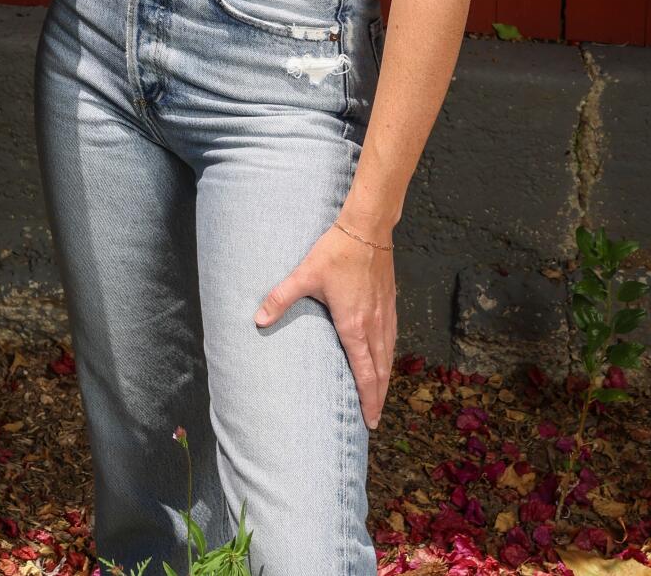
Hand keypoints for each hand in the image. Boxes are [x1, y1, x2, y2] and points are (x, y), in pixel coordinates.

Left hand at [254, 219, 396, 427]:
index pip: (364, 372)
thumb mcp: (304, 274)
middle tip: (374, 420)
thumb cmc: (336, 252)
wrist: (367, 229)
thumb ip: (281, 298)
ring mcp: (385, 315)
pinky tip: (385, 359)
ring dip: (385, 380)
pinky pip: (392, 339)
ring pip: (388, 357)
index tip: (370, 421)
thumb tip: (258, 320)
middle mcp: (373, 325)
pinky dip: (389, 357)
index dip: (368, 399)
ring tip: (380, 397)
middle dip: (378, 398)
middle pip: (380, 372)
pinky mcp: (390, 304)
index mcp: (354, 325)